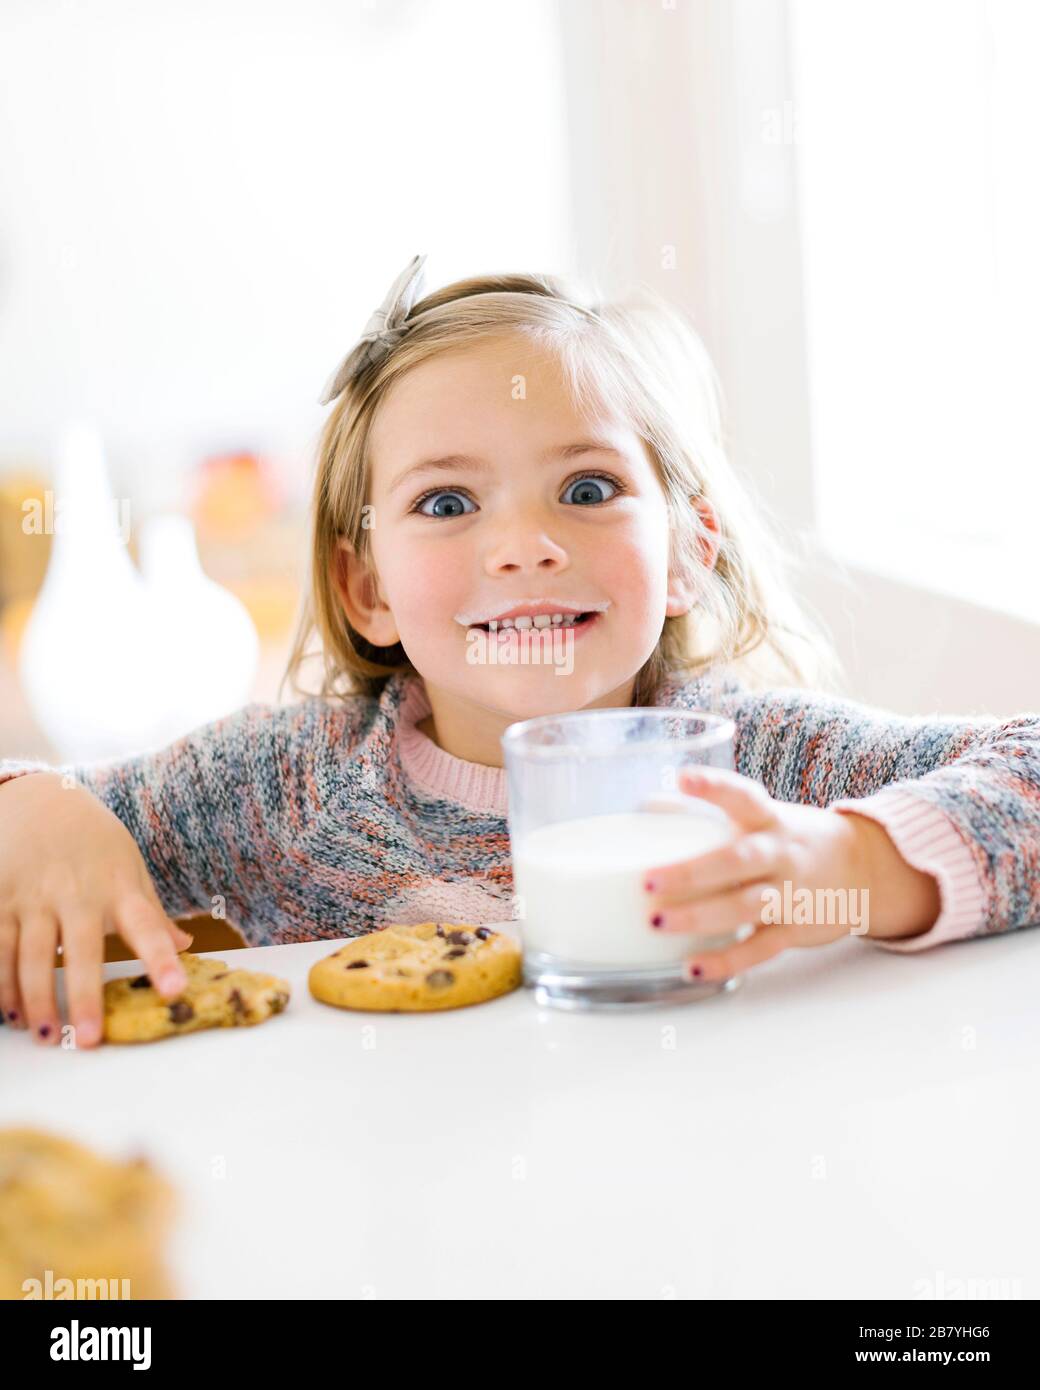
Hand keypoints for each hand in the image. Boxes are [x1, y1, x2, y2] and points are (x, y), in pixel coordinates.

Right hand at [0, 773, 193, 1047]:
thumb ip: (151, 911)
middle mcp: (77, 893)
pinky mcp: (0, 900)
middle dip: (84, 998)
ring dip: (35, 1000)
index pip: (147, 927)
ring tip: (45, 1035)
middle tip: (88, 1040)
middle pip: (81, 952)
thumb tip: (186, 945)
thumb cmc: (92, 839)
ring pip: (33, 957)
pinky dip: (2, 984)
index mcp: (118, 887)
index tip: (175, 990)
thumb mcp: (128, 865)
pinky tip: (8, 1013)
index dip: (161, 960)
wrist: (35, 798)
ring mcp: (34, 897)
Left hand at [642, 766, 938, 980]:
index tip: (684, 778)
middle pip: (738, 860)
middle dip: (692, 872)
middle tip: (648, 881)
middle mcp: (781, 854)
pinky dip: (726, 961)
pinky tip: (692, 967)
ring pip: (745, 907)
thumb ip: (712, 814)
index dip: (715, 786)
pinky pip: (758, 949)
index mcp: (770, 819)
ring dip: (700, 917)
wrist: (864, 869)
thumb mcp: (763, 816)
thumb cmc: (791, 839)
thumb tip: (647, 806)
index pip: (743, 797)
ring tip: (657, 923)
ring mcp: (790, 895)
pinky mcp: (795, 931)